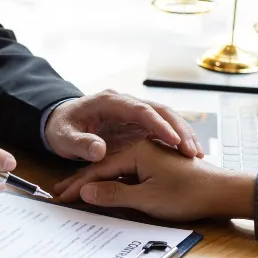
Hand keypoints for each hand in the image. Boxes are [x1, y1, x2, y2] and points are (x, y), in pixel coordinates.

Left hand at [44, 90, 203, 161]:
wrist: (61, 122)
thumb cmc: (61, 129)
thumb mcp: (65, 138)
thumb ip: (81, 144)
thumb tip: (100, 151)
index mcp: (110, 102)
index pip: (139, 110)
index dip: (158, 125)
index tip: (174, 140)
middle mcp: (126, 103)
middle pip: (160, 111)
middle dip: (178, 129)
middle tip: (192, 151)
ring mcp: (134, 113)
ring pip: (165, 118)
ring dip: (182, 135)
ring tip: (196, 155)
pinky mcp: (138, 124)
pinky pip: (162, 129)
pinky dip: (176, 140)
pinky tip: (188, 155)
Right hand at [54, 140, 254, 221]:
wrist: (222, 192)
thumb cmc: (188, 194)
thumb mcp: (147, 199)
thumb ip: (114, 195)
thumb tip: (86, 193)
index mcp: (136, 150)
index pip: (99, 170)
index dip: (79, 186)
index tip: (61, 197)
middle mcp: (141, 146)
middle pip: (104, 167)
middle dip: (83, 182)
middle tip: (62, 194)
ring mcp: (150, 154)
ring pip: (115, 168)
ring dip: (97, 181)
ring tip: (78, 192)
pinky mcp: (157, 163)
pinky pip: (127, 171)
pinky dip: (113, 180)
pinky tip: (105, 188)